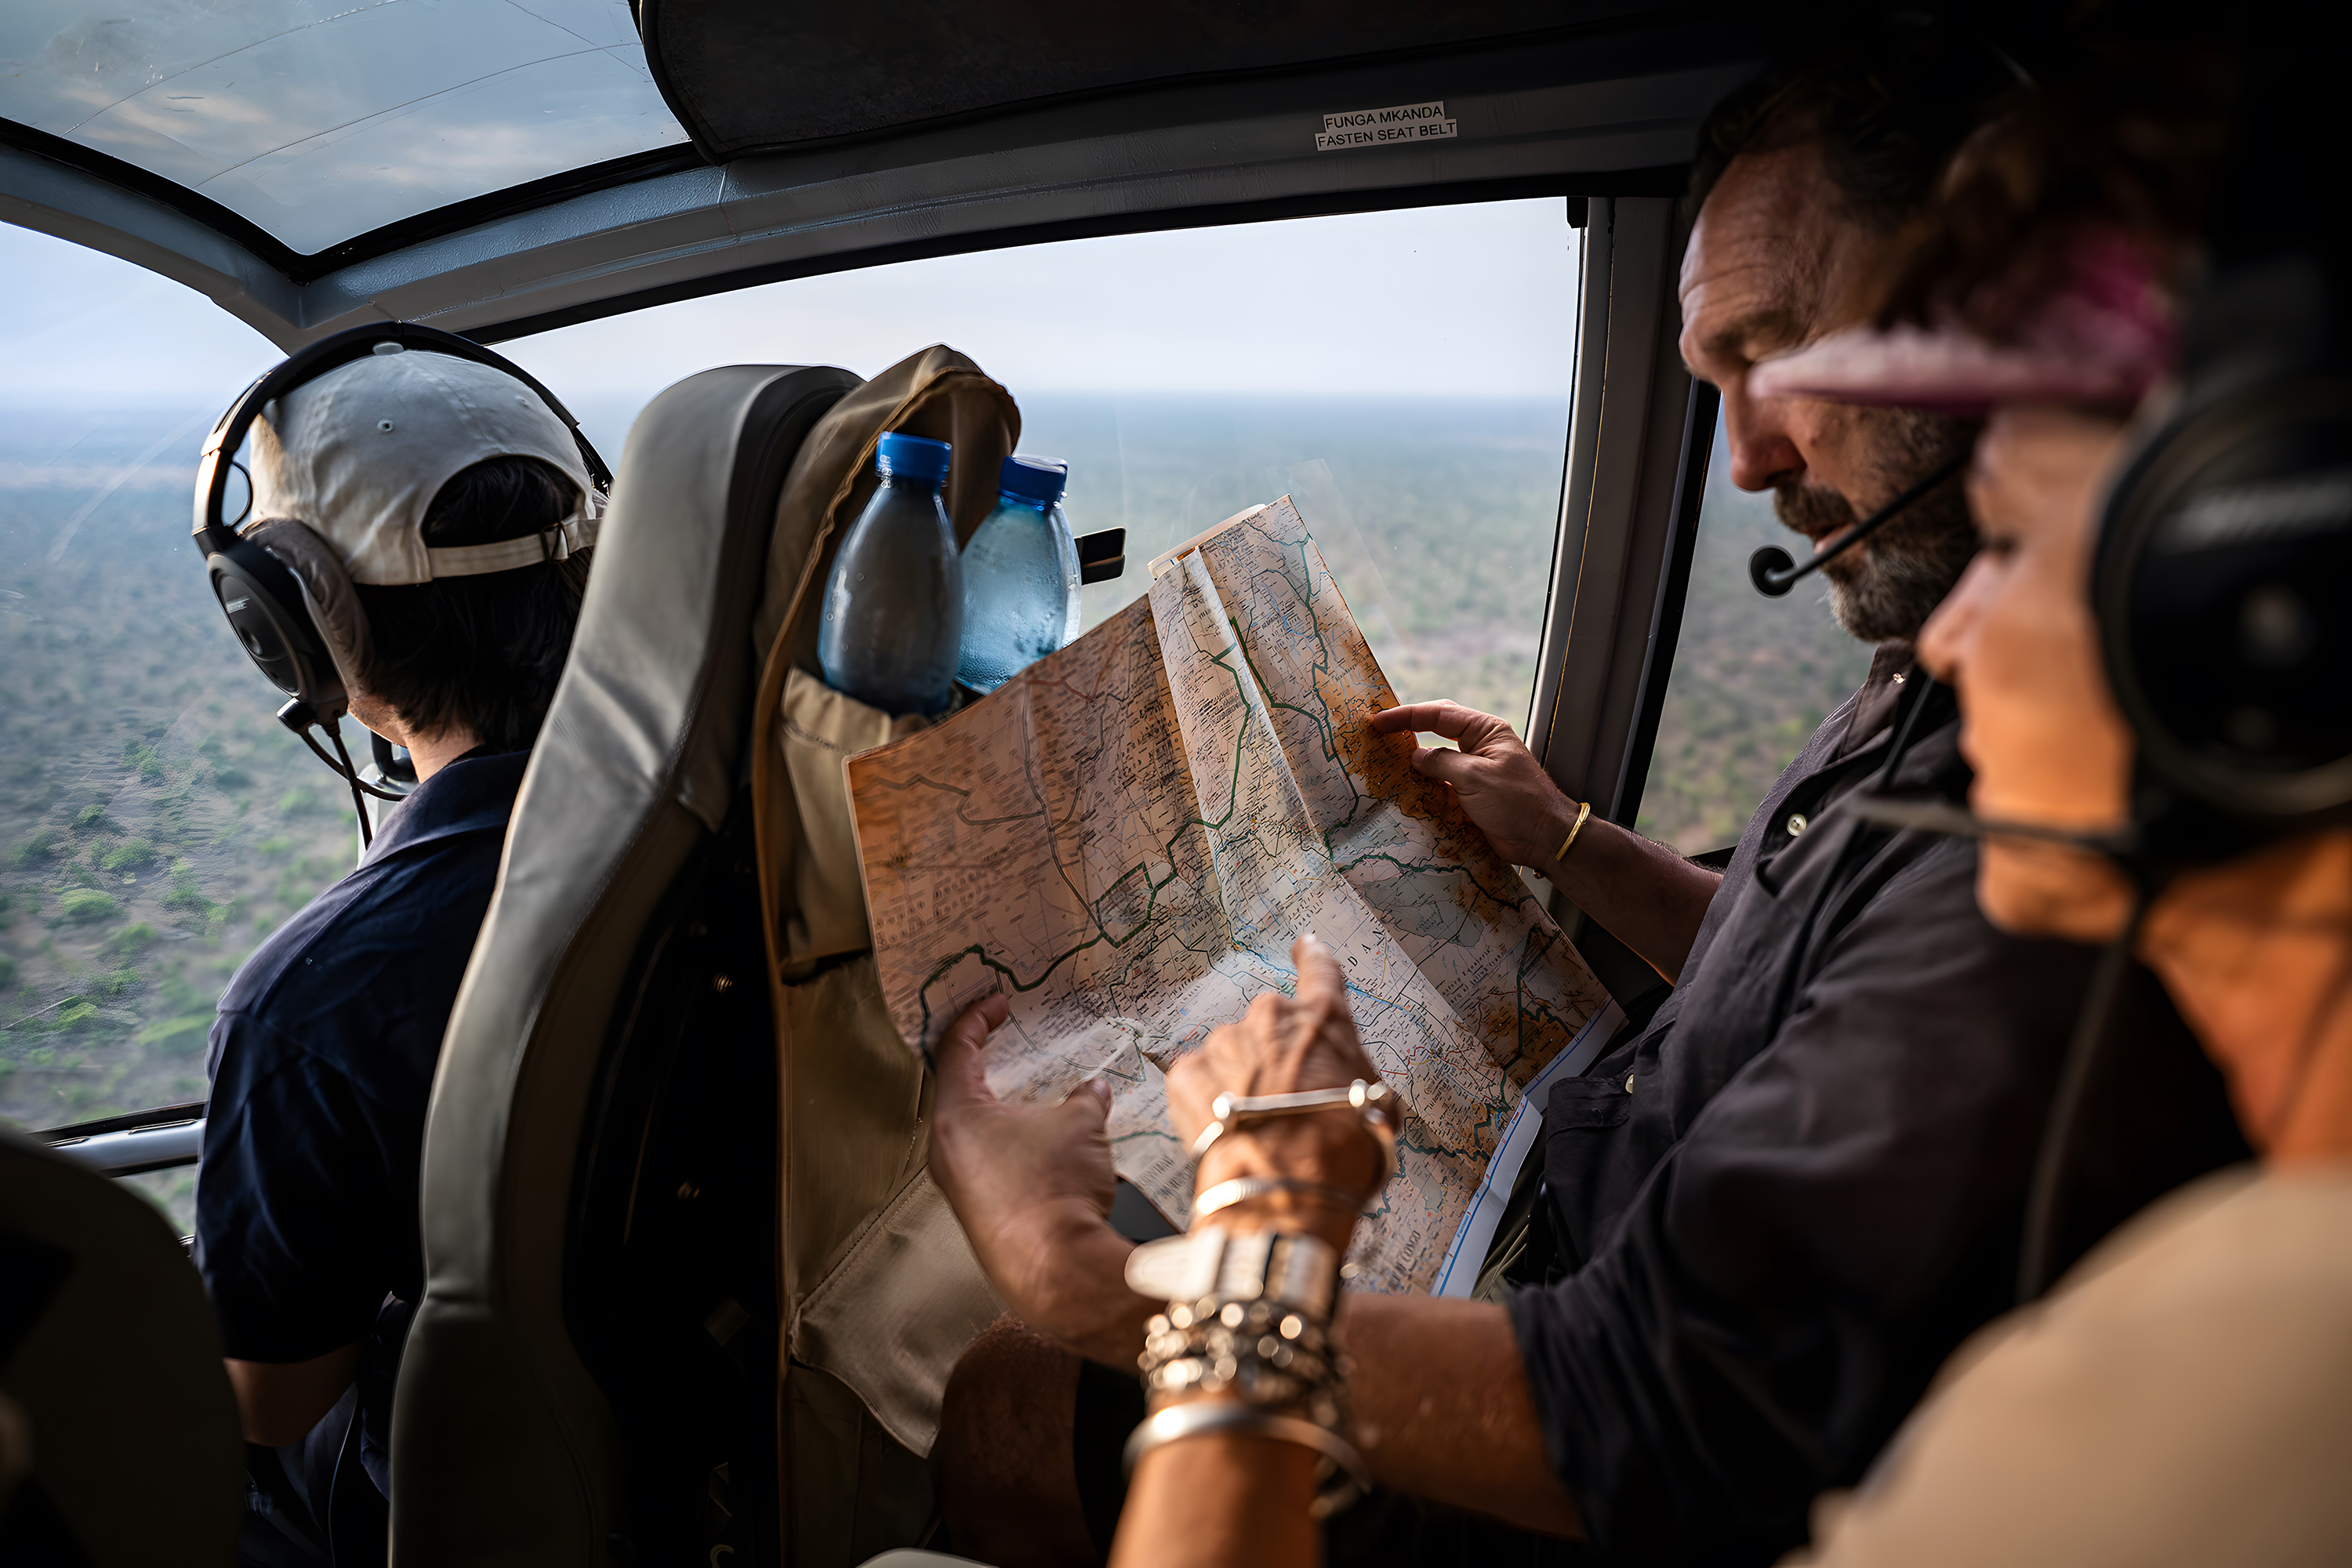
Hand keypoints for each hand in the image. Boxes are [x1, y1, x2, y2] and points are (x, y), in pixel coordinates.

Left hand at [929, 994, 1143, 1360]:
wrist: (1057, 1270)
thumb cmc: (1056, 1188)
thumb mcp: (1080, 1124)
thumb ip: (1084, 1098)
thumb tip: (1093, 1090)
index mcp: (956, 1116)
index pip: (955, 1050)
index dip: (977, 1019)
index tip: (996, 1003)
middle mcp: (945, 1150)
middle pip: (957, 1091)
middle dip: (986, 1063)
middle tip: (1007, 1041)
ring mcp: (957, 1186)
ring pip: (972, 1131)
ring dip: (1001, 1108)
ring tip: (1033, 1094)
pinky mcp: (978, 1213)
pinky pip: (987, 1162)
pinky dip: (1009, 1142)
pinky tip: (1042, 1143)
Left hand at [1165, 934, 1387, 1247]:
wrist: (1284, 1188)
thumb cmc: (1340, 1152)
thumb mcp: (1380, 1111)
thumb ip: (1361, 1083)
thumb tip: (1369, 1099)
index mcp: (1323, 1020)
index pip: (1320, 970)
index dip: (1313, 957)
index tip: (1304, 945)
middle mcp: (1270, 1018)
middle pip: (1270, 1027)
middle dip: (1275, 1057)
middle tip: (1285, 1103)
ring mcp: (1224, 1043)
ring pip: (1231, 1055)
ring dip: (1239, 1082)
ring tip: (1254, 1128)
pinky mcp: (1187, 1073)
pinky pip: (1197, 1081)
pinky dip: (1207, 1102)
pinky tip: (1225, 1131)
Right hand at [1371, 702, 1578, 872]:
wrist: (1542, 837)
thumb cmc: (1516, 802)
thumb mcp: (1474, 777)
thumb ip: (1441, 763)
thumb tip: (1415, 757)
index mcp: (1485, 731)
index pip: (1439, 715)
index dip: (1406, 716)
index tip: (1379, 721)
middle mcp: (1479, 746)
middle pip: (1436, 729)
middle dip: (1407, 729)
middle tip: (1377, 733)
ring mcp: (1474, 770)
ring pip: (1436, 758)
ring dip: (1412, 760)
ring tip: (1383, 760)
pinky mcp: (1470, 794)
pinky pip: (1440, 783)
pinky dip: (1421, 785)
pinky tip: (1403, 788)